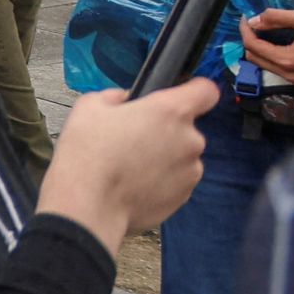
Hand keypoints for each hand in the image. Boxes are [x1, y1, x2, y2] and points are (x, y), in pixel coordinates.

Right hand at [37, 80, 213, 249]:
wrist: (90, 204)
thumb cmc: (88, 150)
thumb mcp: (90, 105)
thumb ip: (118, 97)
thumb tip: (127, 103)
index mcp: (170, 111)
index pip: (206, 91)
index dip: (193, 90)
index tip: (178, 95)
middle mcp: (190, 140)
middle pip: (186, 127)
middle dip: (164, 130)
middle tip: (131, 139)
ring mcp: (191, 171)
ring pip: (181, 155)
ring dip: (164, 157)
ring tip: (130, 166)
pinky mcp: (185, 197)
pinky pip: (176, 180)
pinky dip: (161, 180)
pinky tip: (134, 184)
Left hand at [242, 7, 293, 84]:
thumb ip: (277, 18)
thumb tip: (254, 21)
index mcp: (289, 60)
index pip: (253, 46)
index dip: (245, 30)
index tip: (245, 18)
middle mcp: (291, 75)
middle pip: (255, 59)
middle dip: (250, 40)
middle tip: (254, 24)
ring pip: (266, 66)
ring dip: (260, 50)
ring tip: (265, 33)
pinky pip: (279, 71)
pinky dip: (273, 58)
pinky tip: (279, 46)